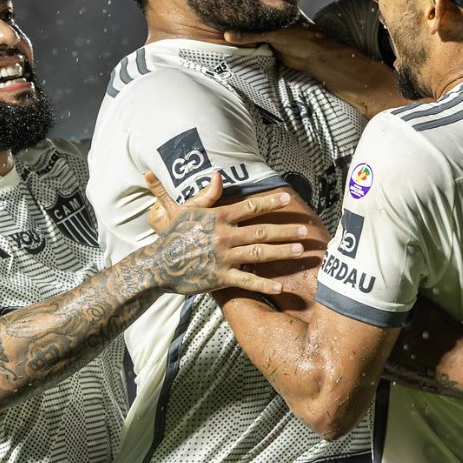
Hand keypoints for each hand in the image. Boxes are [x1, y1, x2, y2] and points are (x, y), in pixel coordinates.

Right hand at [145, 171, 307, 295]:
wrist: (157, 264)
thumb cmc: (172, 235)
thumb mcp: (186, 210)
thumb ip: (206, 194)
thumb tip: (218, 175)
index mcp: (217, 217)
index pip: (250, 207)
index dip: (270, 202)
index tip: (288, 198)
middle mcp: (223, 236)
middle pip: (261, 231)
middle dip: (285, 230)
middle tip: (305, 229)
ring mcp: (223, 258)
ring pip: (259, 254)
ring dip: (282, 252)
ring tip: (301, 251)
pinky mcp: (220, 278)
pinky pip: (247, 282)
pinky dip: (264, 285)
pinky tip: (281, 287)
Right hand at [222, 16, 340, 72]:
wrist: (313, 56)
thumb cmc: (301, 37)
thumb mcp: (274, 33)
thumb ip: (251, 34)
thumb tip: (227, 35)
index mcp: (276, 5)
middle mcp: (272, 13)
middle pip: (252, 11)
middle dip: (239, 11)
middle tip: (217, 7)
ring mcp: (270, 26)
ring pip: (252, 25)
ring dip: (241, 26)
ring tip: (219, 21)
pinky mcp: (269, 40)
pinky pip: (254, 38)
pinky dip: (245, 38)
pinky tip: (230, 37)